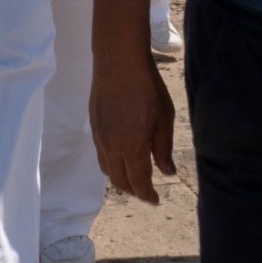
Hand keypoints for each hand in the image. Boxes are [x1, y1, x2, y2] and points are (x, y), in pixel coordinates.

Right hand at [90, 46, 176, 203]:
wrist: (118, 61)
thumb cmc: (147, 87)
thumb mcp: (164, 118)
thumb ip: (163, 148)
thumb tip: (167, 172)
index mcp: (131, 147)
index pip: (138, 182)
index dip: (147, 195)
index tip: (156, 200)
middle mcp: (111, 147)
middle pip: (119, 181)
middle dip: (133, 191)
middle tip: (146, 192)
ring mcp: (99, 137)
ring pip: (107, 169)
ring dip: (120, 179)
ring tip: (134, 178)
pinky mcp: (94, 126)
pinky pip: (101, 155)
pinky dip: (112, 164)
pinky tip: (122, 156)